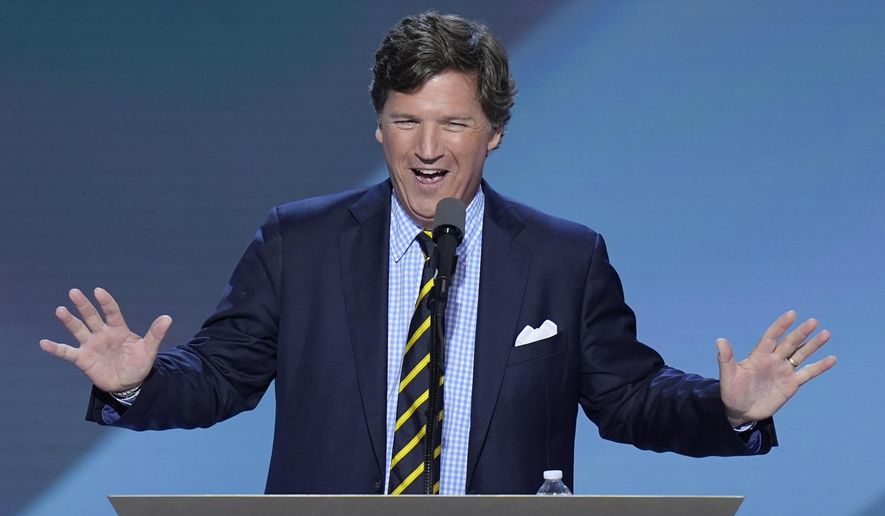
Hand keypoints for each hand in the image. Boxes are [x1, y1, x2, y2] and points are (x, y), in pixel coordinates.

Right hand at [39, 287, 171, 392]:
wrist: (129, 384)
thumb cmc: (139, 364)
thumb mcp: (149, 350)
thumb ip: (156, 334)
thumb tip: (168, 318)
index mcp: (119, 330)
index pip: (112, 312)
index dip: (106, 302)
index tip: (98, 291)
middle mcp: (102, 334)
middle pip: (91, 316)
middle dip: (84, 305)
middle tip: (74, 292)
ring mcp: (91, 345)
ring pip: (78, 329)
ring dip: (69, 321)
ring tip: (60, 310)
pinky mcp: (83, 359)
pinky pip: (67, 352)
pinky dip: (56, 348)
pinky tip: (44, 342)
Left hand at [716, 310, 835, 426]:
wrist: (740, 410)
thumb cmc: (731, 392)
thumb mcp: (727, 376)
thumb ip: (726, 359)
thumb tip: (720, 340)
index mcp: (758, 356)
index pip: (771, 337)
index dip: (780, 326)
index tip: (791, 314)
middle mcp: (773, 360)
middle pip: (789, 343)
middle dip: (801, 333)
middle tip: (813, 321)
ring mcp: (783, 371)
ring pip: (801, 355)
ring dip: (813, 345)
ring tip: (826, 333)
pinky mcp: (791, 384)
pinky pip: (808, 373)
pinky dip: (819, 367)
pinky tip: (832, 359)